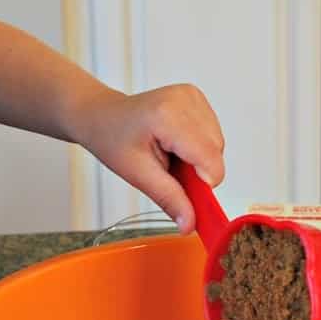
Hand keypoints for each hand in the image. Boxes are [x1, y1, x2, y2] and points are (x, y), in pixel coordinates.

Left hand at [74, 84, 224, 233]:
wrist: (103, 116)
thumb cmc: (113, 139)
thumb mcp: (137, 174)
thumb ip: (168, 198)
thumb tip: (190, 224)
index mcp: (168, 116)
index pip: (209, 157)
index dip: (204, 183)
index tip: (190, 198)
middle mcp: (185, 99)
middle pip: (216, 151)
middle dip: (198, 171)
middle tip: (168, 171)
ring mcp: (192, 95)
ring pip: (217, 143)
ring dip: (198, 159)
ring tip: (169, 154)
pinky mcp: (196, 97)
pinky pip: (212, 133)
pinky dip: (198, 146)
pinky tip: (175, 143)